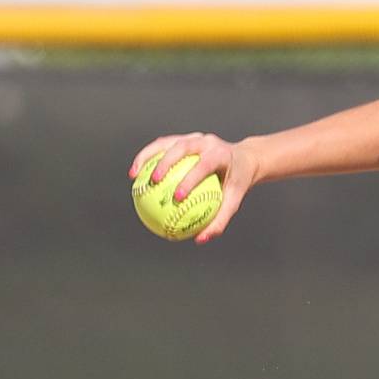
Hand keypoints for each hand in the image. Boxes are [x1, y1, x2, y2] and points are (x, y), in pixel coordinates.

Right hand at [128, 132, 255, 243]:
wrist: (244, 159)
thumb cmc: (237, 183)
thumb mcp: (234, 201)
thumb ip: (220, 220)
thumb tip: (200, 240)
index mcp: (221, 154)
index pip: (204, 165)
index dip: (190, 179)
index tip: (177, 197)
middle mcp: (207, 142)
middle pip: (182, 146)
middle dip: (166, 162)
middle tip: (153, 182)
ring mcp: (194, 138)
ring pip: (167, 142)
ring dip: (147, 156)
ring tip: (134, 175)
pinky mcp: (184, 138)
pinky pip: (162, 146)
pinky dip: (147, 157)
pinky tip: (136, 175)